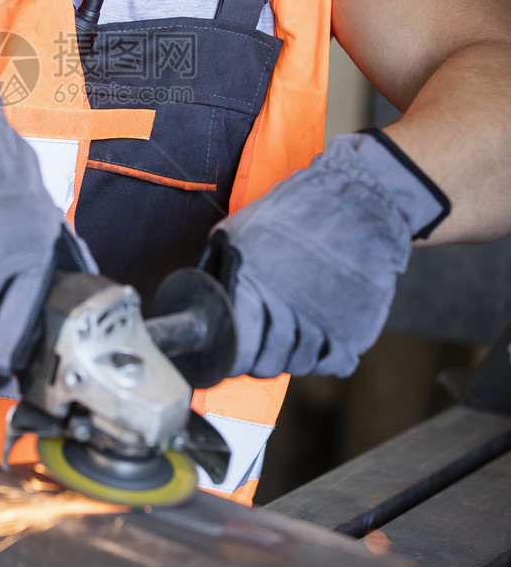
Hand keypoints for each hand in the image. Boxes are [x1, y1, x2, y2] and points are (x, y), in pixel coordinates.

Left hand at [201, 130, 449, 377]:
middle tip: (264, 336)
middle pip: (265, 365)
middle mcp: (287, 313)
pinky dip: (326, 355)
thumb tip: (205, 300)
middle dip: (260, 355)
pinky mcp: (355, 331)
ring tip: (294, 326)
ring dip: (293, 353)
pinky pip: (333, 363)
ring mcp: (323, 326)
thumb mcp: (239, 231)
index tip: (234, 346)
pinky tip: (320, 331)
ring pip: (299, 365)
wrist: (360, 202)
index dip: (232, 353)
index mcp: (252, 289)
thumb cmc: (295, 212)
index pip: (236, 350)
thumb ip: (220, 269)